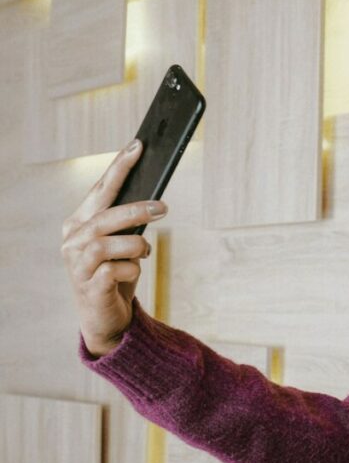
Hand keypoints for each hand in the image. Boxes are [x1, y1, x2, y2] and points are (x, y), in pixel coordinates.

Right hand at [60, 139, 166, 356]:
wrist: (104, 316)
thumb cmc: (115, 274)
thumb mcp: (121, 245)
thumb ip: (128, 224)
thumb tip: (155, 200)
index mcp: (78, 223)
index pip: (100, 190)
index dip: (119, 167)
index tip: (138, 145)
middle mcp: (72, 240)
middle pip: (106, 216)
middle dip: (137, 209)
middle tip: (163, 208)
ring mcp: (77, 264)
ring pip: (110, 243)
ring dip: (136, 246)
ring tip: (144, 253)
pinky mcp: (89, 286)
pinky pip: (118, 270)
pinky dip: (133, 269)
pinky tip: (133, 273)